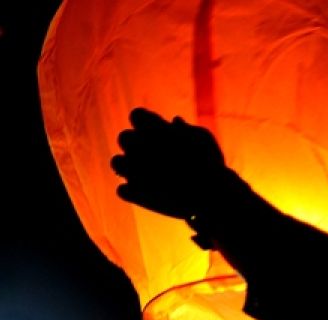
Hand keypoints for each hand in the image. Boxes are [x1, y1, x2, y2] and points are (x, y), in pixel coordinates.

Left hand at [111, 108, 229, 221]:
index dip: (145, 123)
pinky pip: (122, 190)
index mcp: (153, 127)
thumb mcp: (203, 137)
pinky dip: (133, 192)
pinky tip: (148, 194)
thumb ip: (185, 128)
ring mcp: (133, 169)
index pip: (136, 115)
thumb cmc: (210, 163)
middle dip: (135, 144)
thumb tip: (174, 122)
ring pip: (116, 162)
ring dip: (127, 166)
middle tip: (150, 155)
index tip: (154, 132)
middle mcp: (138, 145)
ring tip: (144, 174)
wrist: (208, 195)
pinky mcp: (133, 193)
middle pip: (123, 138)